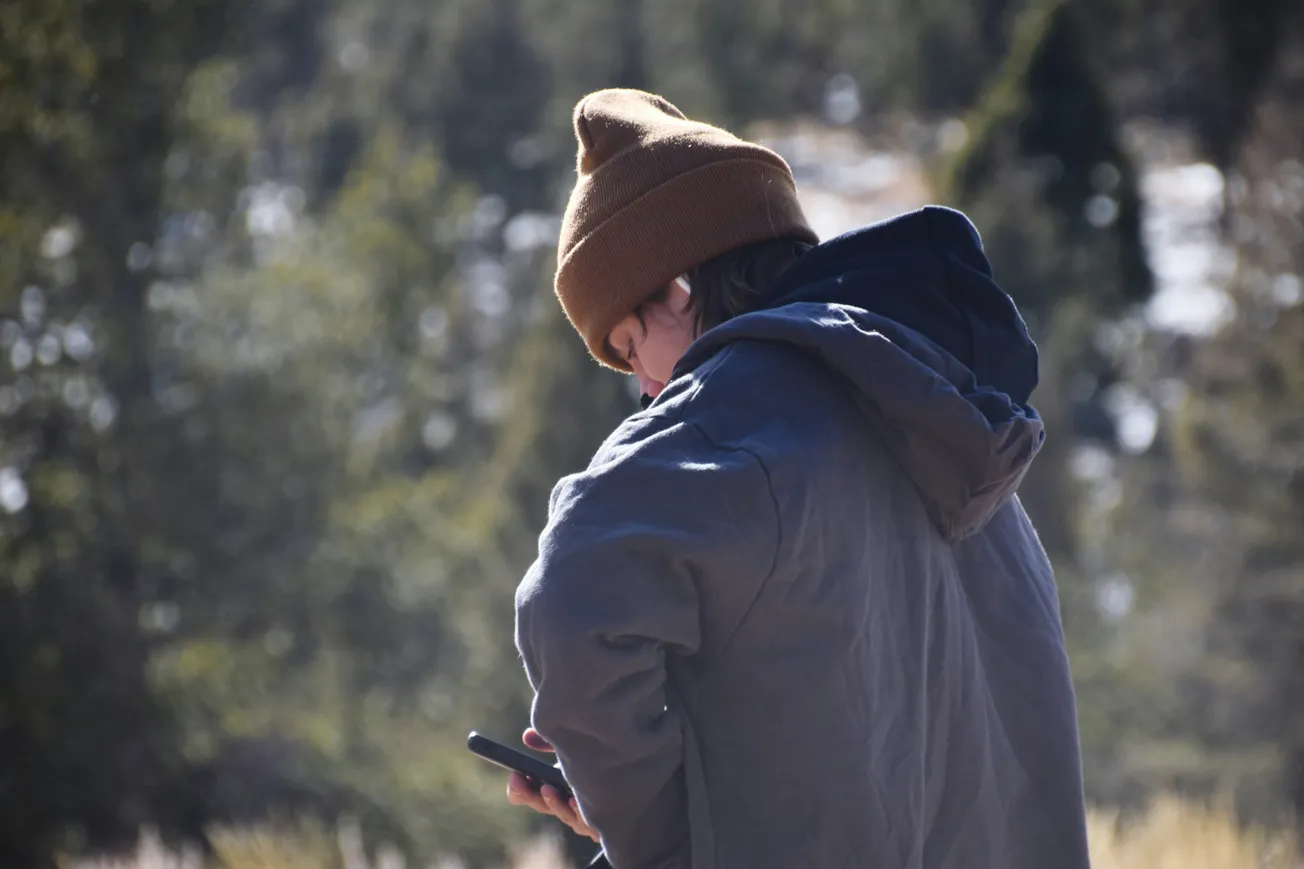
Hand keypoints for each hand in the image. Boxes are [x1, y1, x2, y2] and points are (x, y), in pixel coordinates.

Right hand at [505, 728, 599, 842]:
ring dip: (554, 803)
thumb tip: (527, 736)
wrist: (641, 770)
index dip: (519, 789)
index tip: (514, 775)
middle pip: (543, 805)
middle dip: (528, 793)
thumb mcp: (577, 746)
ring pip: (566, 816)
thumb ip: (553, 741)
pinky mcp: (607, 821)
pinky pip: (591, 824)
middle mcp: (571, 804)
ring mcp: (587, 816)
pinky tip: (576, 801)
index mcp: (560, 787)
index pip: (532, 793)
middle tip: (520, 780)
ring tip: (548, 789)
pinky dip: (581, 813)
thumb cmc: (606, 757)